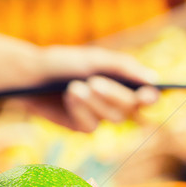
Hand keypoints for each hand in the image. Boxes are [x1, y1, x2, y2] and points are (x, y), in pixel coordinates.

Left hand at [25, 46, 160, 132]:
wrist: (32, 75)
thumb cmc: (65, 63)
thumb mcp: (94, 59)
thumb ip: (123, 67)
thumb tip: (153, 79)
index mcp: (124, 82)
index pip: (148, 95)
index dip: (152, 97)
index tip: (146, 94)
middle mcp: (117, 101)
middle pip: (131, 108)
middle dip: (114, 95)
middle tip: (93, 82)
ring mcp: (101, 116)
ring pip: (114, 118)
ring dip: (94, 102)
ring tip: (73, 86)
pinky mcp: (84, 126)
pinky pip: (92, 126)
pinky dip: (80, 110)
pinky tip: (69, 97)